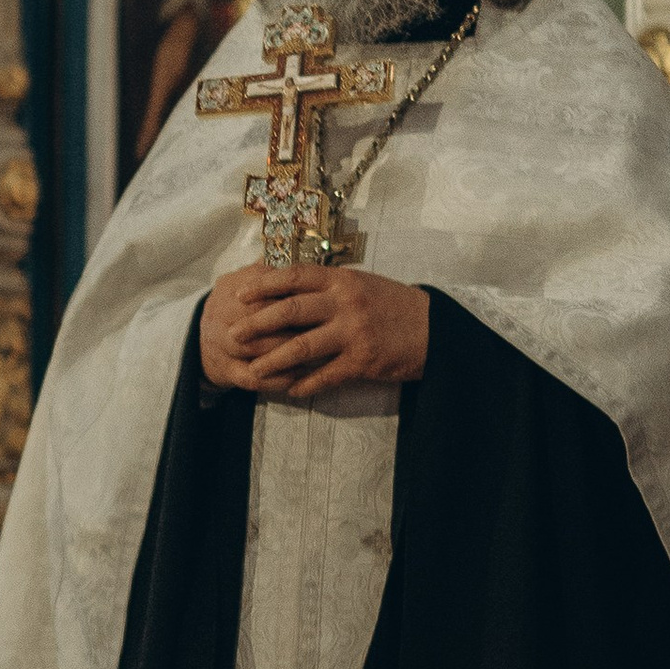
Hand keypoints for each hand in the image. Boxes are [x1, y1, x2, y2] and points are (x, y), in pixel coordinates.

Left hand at [201, 265, 430, 400]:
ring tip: (252, 370)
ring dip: (273, 360)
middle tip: (232, 334)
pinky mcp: (364, 360)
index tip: (239, 294)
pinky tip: (291, 391)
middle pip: (290, 310)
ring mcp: (354, 331)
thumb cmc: (395, 305)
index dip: (263, 285)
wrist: (437, 329)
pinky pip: (327, 374)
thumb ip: (329, 287)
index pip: (294, 277)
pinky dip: (306, 384)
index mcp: (342, 279)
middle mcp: (345, 302)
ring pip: (303, 345)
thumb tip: (289, 286)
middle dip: (257, 323)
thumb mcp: (362, 284)